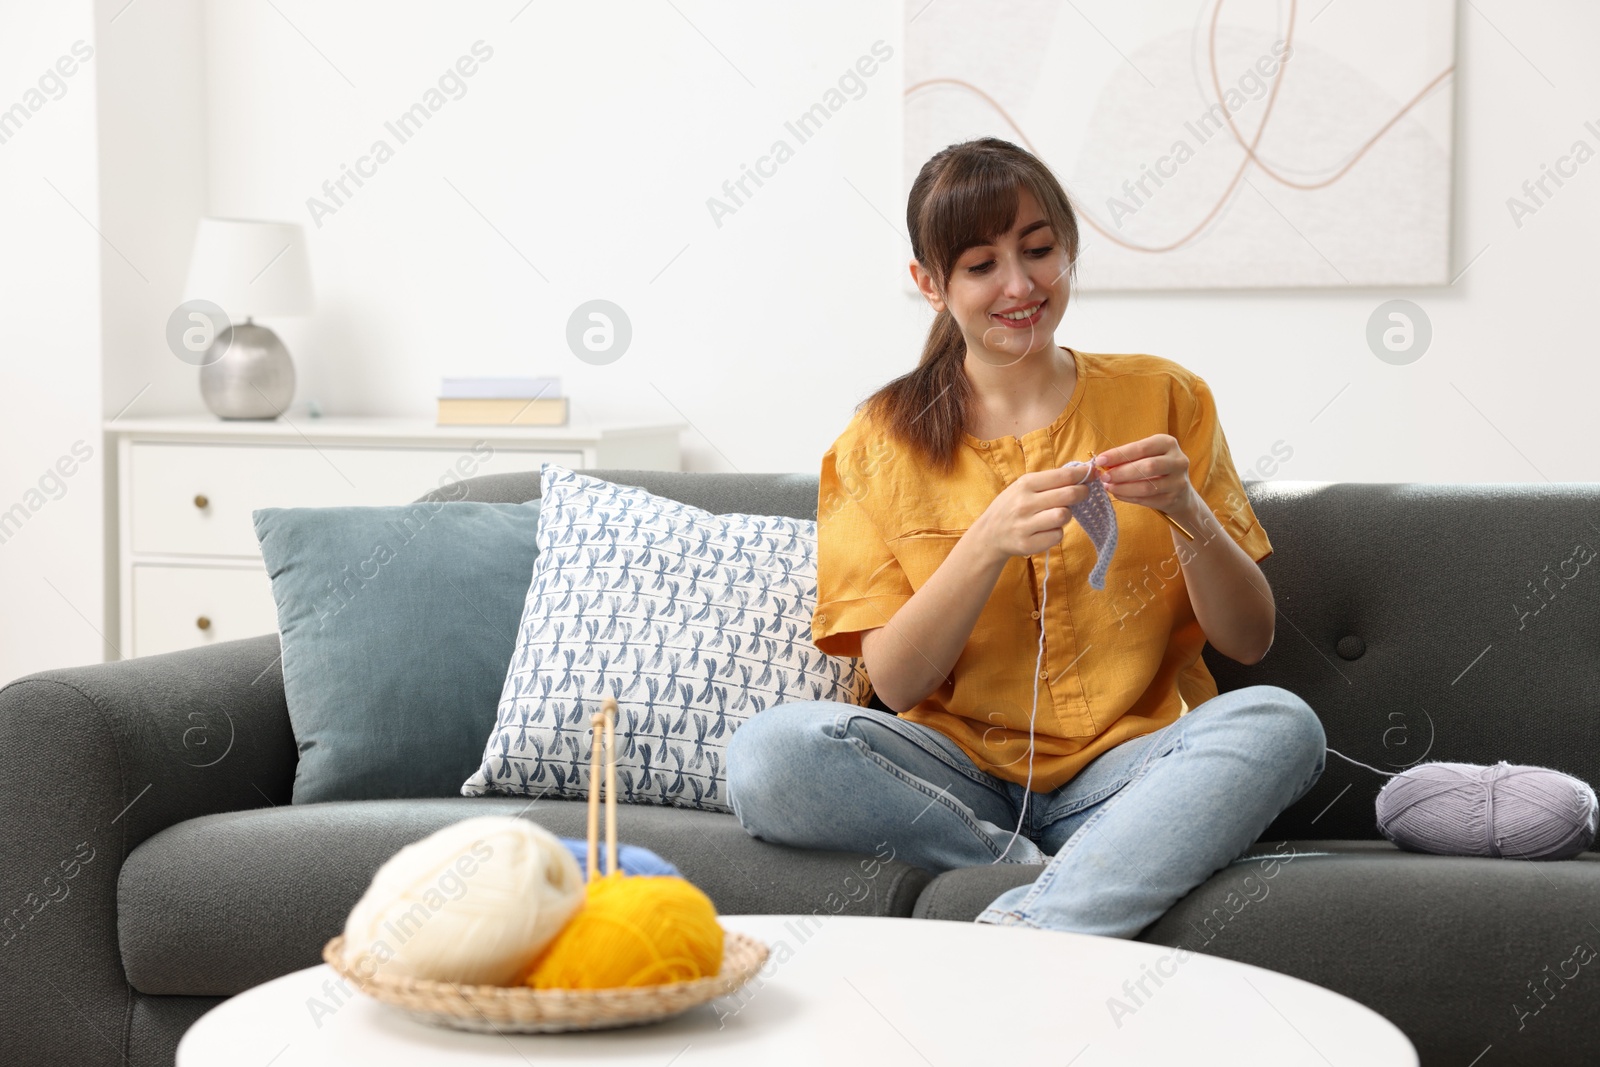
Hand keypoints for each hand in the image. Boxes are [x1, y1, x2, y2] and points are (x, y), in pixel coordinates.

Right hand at [972, 463, 1098, 563]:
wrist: (989, 533)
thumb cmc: (1013, 505)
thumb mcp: (1024, 486)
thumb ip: (1050, 480)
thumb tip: (1083, 473)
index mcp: (1025, 484)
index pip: (1063, 475)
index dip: (1084, 475)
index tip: (1093, 474)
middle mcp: (1024, 503)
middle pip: (1069, 495)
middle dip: (1082, 493)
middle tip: (1083, 494)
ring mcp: (1025, 525)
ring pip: (1064, 516)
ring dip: (1067, 515)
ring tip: (1059, 513)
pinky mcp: (1028, 544)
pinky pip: (1057, 536)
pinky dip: (1057, 533)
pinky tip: (1047, 530)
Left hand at [1092, 434, 1200, 517]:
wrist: (1180, 491)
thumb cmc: (1157, 468)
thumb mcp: (1147, 455)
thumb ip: (1129, 457)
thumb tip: (1103, 463)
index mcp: (1168, 443)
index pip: (1142, 448)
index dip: (1119, 454)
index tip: (1100, 460)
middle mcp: (1177, 461)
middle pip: (1147, 467)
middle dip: (1121, 473)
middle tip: (1104, 477)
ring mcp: (1178, 481)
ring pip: (1147, 486)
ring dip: (1123, 487)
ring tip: (1109, 486)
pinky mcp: (1173, 499)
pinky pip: (1147, 500)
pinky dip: (1129, 497)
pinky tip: (1118, 494)